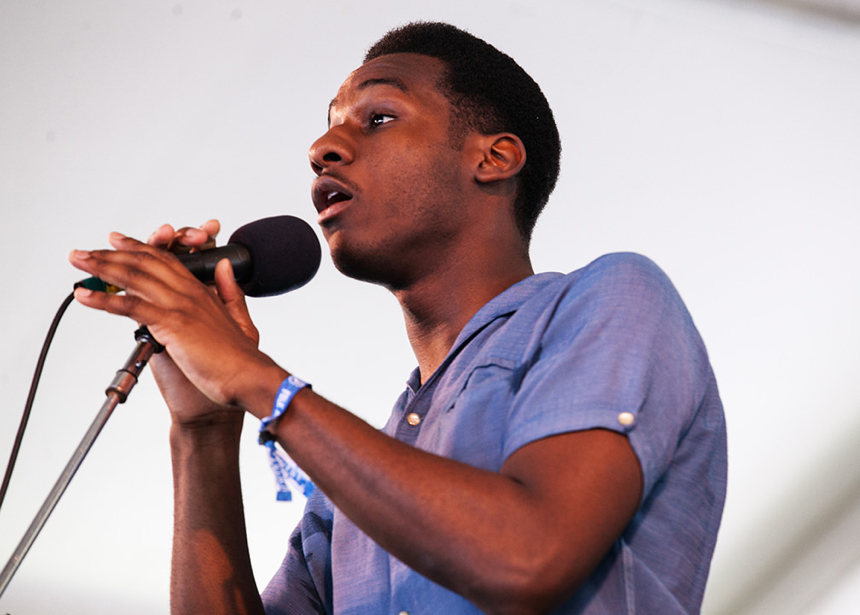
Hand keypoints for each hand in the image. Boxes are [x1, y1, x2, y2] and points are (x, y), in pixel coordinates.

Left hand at [69, 222, 275, 422]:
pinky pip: (131, 306)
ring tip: (78, 263)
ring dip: (102, 268)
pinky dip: (105, 299)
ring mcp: (181, 306)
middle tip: (85, 252)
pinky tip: (85, 295)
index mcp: (203, 292)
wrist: (247, 378)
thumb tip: (224, 267)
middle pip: (145, 262)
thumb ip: (231, 291)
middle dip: (111, 254)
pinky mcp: (172, 323)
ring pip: (135, 277)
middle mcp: (190, 293)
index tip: (117, 242)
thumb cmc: (241, 359)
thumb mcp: (240, 318)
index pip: (166, 261)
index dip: (140, 248)